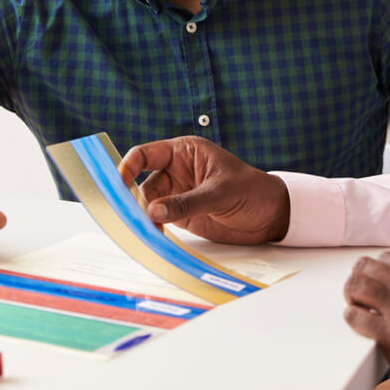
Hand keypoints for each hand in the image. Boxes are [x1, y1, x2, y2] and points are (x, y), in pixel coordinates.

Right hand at [120, 136, 289, 243]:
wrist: (271, 216)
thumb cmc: (252, 191)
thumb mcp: (221, 193)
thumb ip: (187, 202)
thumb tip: (153, 211)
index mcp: (185, 152)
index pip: (147, 154)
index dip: (129, 165)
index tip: (119, 182)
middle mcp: (177, 171)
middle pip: (143, 183)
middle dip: (134, 199)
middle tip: (130, 217)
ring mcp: (177, 194)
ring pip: (148, 204)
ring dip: (143, 217)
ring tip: (144, 231)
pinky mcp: (181, 216)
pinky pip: (158, 220)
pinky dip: (152, 229)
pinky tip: (152, 237)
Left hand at [344, 252, 389, 389]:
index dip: (377, 268)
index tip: (371, 276)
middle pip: (370, 268)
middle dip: (359, 277)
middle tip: (355, 288)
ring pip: (359, 287)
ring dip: (351, 293)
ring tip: (353, 303)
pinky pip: (357, 317)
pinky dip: (352, 316)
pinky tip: (356, 320)